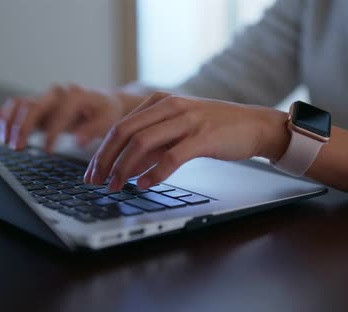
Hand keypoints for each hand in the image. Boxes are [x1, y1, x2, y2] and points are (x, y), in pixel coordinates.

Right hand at [0, 84, 125, 151]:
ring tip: (7, 143)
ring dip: (9, 123)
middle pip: (33, 105)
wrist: (102, 101)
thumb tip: (80, 142)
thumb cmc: (106, 112)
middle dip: (23, 126)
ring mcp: (43, 98)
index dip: (52, 132)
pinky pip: (12, 107)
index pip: (60, 112)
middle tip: (17, 147)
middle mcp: (56, 92)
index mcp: (75, 94)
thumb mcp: (108, 120)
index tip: (47, 151)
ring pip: (19, 105)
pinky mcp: (35, 105)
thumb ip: (94, 130)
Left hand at [84, 92, 289, 190]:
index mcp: (160, 101)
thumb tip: (127, 169)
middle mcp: (170, 106)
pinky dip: (154, 173)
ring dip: (124, 168)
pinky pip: (171, 156)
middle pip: (125, 132)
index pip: (120, 126)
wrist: (254, 125)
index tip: (92, 172)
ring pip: (143, 143)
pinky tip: (145, 185)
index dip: (102, 151)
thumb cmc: (216, 128)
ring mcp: (187, 120)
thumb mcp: (179, 129)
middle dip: (105, 160)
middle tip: (96, 182)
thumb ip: (154, 145)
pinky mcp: (203, 137)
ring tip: (116, 187)